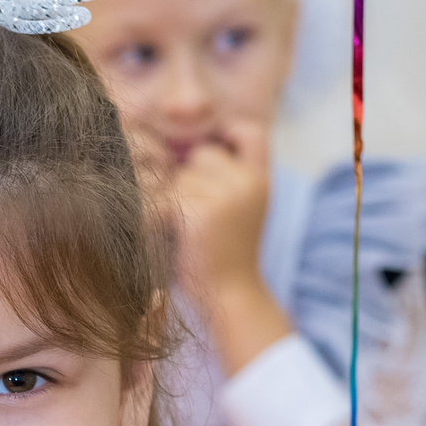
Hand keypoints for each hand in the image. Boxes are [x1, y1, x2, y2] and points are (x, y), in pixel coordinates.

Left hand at [166, 119, 293, 373]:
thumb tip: (191, 149)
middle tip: (197, 213)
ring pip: (181, 176)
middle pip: (203, 154)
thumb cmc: (229, 256)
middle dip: (191, 177)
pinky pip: (168, 196)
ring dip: (175, 198)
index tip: (213, 146)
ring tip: (188, 229)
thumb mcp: (243, 209)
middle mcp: (248, 181)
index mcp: (262, 179)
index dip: (230, 131)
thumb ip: (231, 178)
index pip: (252, 132)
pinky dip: (163, 214)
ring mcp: (226, 193)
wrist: (232, 294)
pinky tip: (174, 234)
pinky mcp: (200, 209)